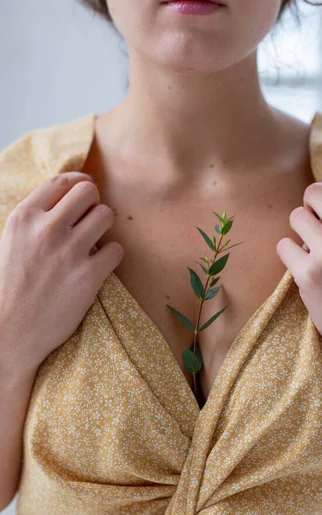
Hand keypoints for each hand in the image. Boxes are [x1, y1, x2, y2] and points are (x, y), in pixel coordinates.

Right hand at [0, 172, 124, 378]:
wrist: (8, 333)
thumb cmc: (9, 288)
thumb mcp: (10, 242)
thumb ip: (35, 220)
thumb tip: (65, 200)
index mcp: (24, 217)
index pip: (62, 181)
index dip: (80, 183)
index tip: (87, 193)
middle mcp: (47, 229)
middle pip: (89, 192)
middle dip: (94, 203)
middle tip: (90, 220)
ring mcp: (69, 252)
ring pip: (107, 215)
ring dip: (104, 228)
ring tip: (94, 243)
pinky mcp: (89, 277)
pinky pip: (117, 250)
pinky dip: (111, 257)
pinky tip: (98, 266)